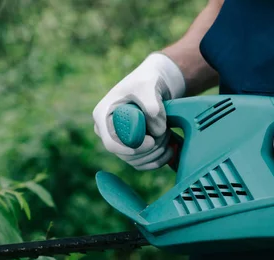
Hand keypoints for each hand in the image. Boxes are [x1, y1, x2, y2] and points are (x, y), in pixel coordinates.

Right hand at [93, 52, 185, 170]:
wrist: (156, 85)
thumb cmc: (147, 81)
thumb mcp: (148, 86)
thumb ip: (152, 104)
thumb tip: (157, 130)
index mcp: (103, 115)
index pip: (111, 143)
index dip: (131, 148)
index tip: (151, 142)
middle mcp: (108, 132)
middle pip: (126, 155)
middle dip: (150, 149)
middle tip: (166, 133)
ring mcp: (119, 142)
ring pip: (136, 161)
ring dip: (157, 153)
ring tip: (169, 134)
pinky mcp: (131, 148)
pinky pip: (143, 164)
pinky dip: (159, 160)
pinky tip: (171, 148)